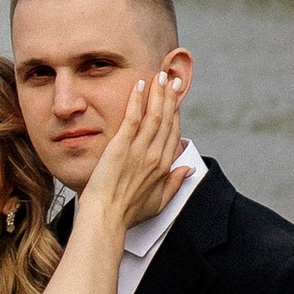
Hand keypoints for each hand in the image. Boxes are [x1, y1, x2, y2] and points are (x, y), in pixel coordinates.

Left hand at [76, 72, 184, 232]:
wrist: (106, 217)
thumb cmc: (127, 213)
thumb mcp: (158, 202)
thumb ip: (174, 184)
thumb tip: (187, 169)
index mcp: (164, 168)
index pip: (173, 134)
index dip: (175, 114)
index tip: (176, 99)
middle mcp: (155, 156)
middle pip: (167, 120)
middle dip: (170, 97)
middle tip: (173, 79)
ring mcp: (138, 150)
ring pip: (154, 115)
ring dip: (158, 93)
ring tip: (160, 76)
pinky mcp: (121, 146)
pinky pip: (133, 118)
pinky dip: (138, 100)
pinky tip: (141, 85)